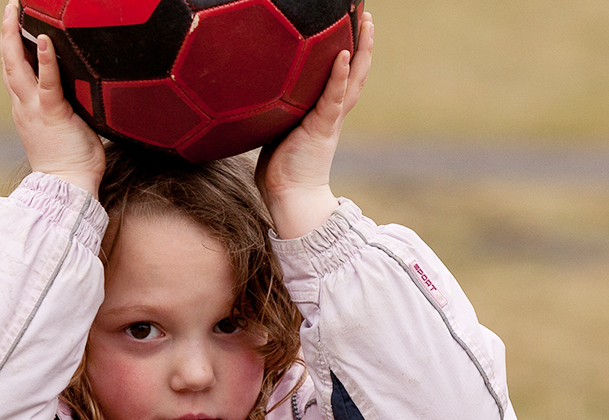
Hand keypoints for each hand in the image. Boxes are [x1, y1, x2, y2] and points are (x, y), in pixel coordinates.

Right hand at [0, 0, 104, 196]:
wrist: (66, 188)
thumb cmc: (70, 163)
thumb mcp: (61, 129)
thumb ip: (62, 109)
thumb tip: (80, 93)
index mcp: (26, 109)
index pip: (13, 72)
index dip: (11, 48)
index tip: (12, 27)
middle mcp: (24, 106)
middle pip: (7, 63)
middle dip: (6, 33)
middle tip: (9, 8)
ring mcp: (35, 109)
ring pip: (17, 67)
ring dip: (14, 36)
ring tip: (16, 12)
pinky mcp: (52, 114)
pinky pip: (47, 83)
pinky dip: (44, 60)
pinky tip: (44, 40)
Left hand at [255, 12, 373, 237]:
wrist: (290, 196)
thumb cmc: (281, 168)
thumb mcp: (278, 130)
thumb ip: (277, 112)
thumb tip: (256, 97)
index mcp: (323, 112)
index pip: (340, 76)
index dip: (348, 52)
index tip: (352, 28)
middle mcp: (332, 111)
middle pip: (354, 71)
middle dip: (362, 42)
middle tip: (368, 15)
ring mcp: (330, 118)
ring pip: (352, 78)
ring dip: (360, 49)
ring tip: (366, 22)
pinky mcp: (323, 127)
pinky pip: (334, 97)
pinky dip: (339, 75)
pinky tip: (343, 53)